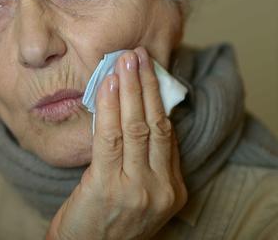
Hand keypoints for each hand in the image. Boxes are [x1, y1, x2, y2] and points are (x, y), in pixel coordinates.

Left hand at [46, 47, 186, 239]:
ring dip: (130, 89)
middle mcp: (160, 189)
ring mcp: (137, 190)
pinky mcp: (108, 187)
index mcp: (172, 191)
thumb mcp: (136, 194)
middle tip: (138, 56)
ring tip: (124, 61)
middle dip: (147, 86)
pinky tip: (108, 85)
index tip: (149, 73)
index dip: (158, 100)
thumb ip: (143, 162)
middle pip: (156, 125)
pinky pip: (109, 138)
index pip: (167, 135)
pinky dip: (110, 107)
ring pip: (135, 127)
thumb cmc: (106, 221)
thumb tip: (137, 116)